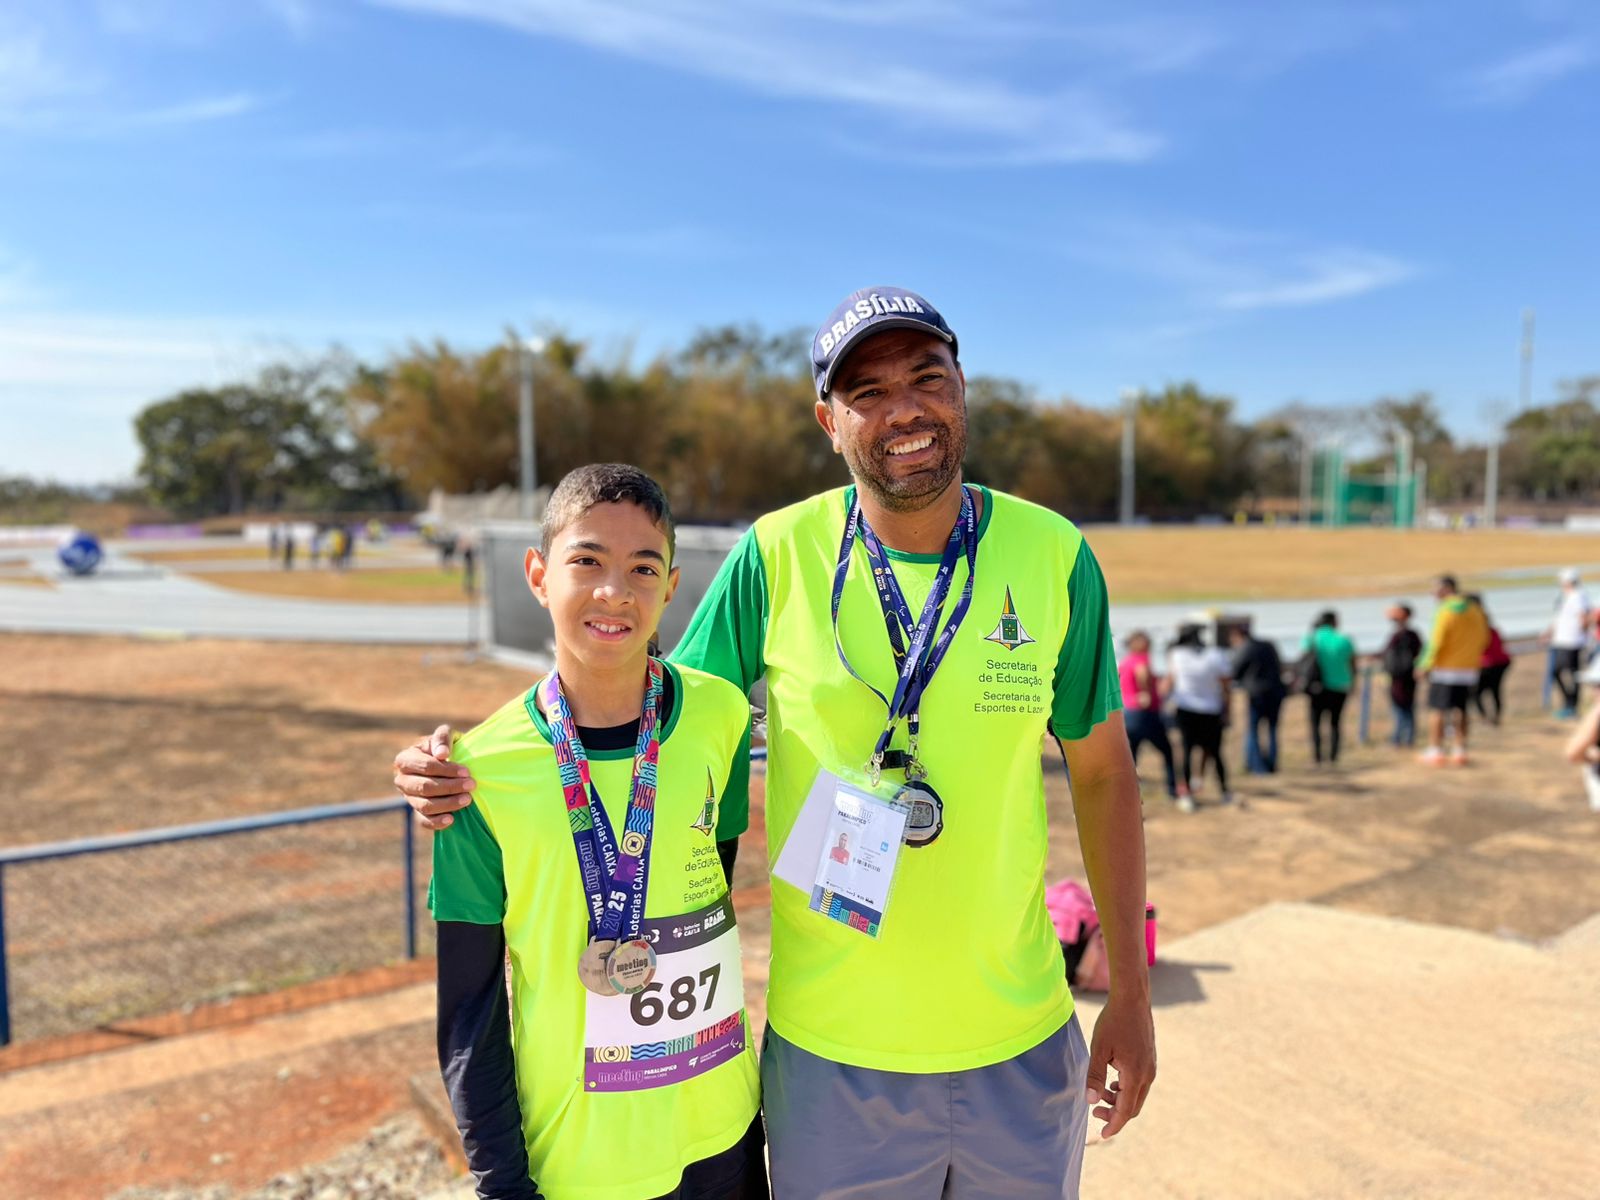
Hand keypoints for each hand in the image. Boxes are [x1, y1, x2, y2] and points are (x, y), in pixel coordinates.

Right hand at [393, 724, 475, 829]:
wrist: (446, 762)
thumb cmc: (445, 746)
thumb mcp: (445, 735)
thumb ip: (442, 738)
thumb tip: (442, 754)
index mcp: (405, 759)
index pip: (426, 767)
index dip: (447, 770)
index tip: (467, 772)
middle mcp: (402, 780)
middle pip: (424, 787)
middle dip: (449, 787)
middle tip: (471, 785)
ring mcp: (408, 797)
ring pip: (424, 805)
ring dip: (447, 804)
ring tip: (467, 800)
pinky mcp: (417, 811)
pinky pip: (423, 820)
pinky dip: (436, 822)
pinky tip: (452, 819)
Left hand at [1085, 990, 1155, 1138]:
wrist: (1132, 1000)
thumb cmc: (1113, 1022)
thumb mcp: (1099, 1049)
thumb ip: (1095, 1076)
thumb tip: (1090, 1100)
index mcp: (1135, 1075)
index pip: (1126, 1110)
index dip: (1114, 1124)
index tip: (1102, 1134)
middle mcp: (1147, 1075)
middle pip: (1133, 1107)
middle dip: (1115, 1114)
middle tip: (1094, 1110)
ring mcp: (1150, 1068)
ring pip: (1137, 1096)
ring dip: (1119, 1100)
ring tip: (1100, 1093)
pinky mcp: (1149, 1060)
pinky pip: (1140, 1084)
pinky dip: (1126, 1089)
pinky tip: (1112, 1081)